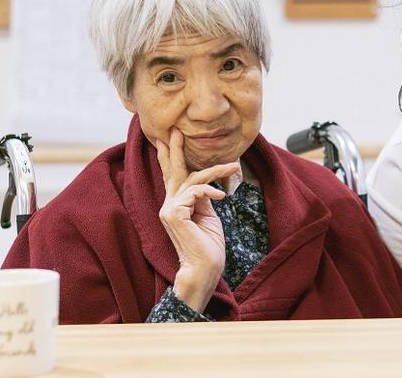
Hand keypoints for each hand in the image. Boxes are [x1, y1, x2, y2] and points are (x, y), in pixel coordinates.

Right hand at [155, 127, 239, 311]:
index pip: (173, 177)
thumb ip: (202, 199)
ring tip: (233, 166)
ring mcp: (169, 210)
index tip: (169, 140)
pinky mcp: (175, 215)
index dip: (171, 158)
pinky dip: (210, 190)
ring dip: (214, 170)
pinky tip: (222, 195)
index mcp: (176, 205)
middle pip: (173, 171)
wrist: (204, 270)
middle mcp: (168, 205)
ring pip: (191, 179)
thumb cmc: (208, 247)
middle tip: (176, 130)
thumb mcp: (207, 217)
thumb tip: (205, 185)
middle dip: (175, 149)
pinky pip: (195, 192)